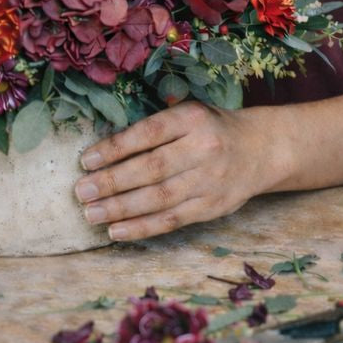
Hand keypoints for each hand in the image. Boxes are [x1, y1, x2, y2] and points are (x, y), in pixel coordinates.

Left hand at [73, 102, 261, 241]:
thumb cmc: (211, 127)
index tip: (86, 160)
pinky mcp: (211, 208)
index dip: (115, 148)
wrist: (260, 149)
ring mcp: (209, 181)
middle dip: (112, 182)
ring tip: (91, 214)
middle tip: (81, 192)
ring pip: (159, 198)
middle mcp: (202, 149)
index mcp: (192, 118)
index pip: (148, 134)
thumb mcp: (188, 112)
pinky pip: (171, 220)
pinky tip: (116, 230)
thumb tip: (106, 148)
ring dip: (121, 209)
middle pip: (151, 169)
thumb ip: (155, 125)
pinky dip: (141, 227)